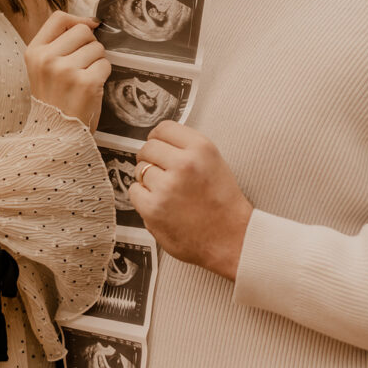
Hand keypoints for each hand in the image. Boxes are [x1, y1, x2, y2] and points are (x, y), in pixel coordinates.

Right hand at [25, 11, 110, 130]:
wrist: (56, 134)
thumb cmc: (54, 99)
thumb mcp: (43, 68)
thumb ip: (59, 44)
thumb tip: (91, 22)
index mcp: (34, 52)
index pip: (59, 18)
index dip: (78, 19)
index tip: (89, 27)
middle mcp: (47, 59)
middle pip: (83, 31)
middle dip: (90, 45)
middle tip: (83, 65)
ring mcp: (66, 70)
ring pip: (97, 48)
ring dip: (97, 61)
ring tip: (84, 78)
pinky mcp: (86, 82)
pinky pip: (105, 64)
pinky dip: (103, 75)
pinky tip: (91, 88)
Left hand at [130, 122, 252, 280]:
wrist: (232, 239)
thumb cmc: (224, 203)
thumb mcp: (214, 162)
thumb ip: (187, 149)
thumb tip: (157, 141)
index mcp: (201, 148)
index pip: (164, 128)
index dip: (158, 138)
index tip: (158, 146)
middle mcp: (184, 164)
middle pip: (148, 147)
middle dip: (151, 159)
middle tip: (162, 172)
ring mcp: (167, 186)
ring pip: (139, 170)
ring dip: (148, 180)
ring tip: (167, 192)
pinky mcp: (153, 209)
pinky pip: (134, 191)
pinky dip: (143, 198)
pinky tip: (160, 204)